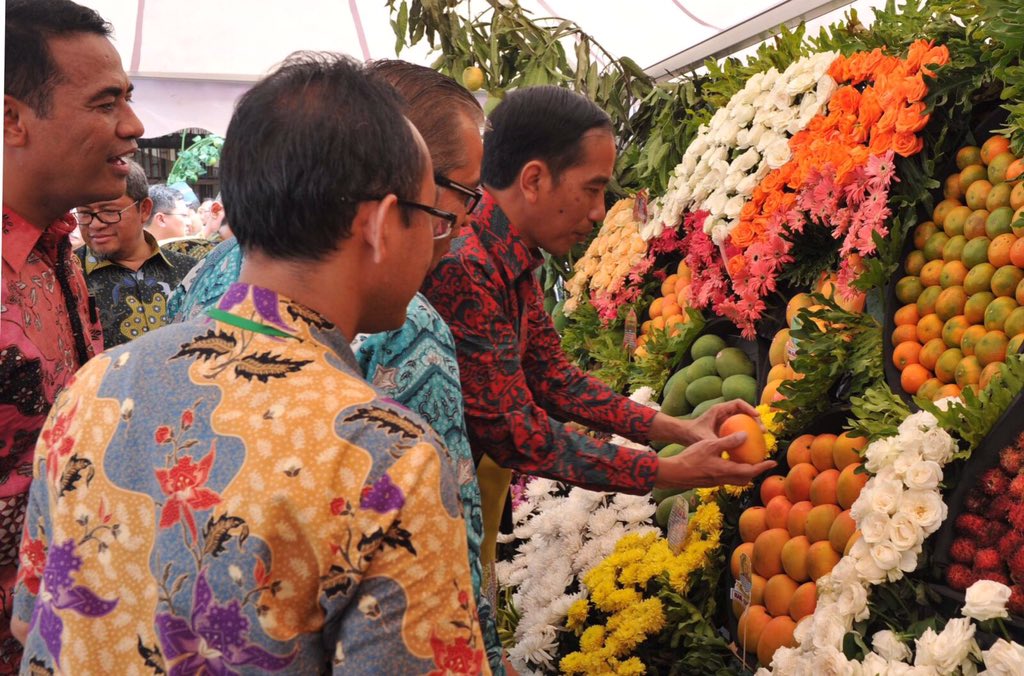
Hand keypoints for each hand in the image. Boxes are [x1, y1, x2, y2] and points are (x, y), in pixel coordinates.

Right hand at [653, 432, 775, 489]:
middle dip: (755, 472)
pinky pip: (727, 479)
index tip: (773, 462)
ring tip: (747, 462)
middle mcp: (724, 479)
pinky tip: (727, 464)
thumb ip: (728, 441)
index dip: (763, 467)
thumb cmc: (691, 458)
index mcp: (726, 470)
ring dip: (744, 473)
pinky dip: (733, 473)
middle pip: (745, 478)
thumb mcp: (710, 444)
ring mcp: (716, 482)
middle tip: (761, 462)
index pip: (751, 470)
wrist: (675, 473)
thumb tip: (745, 435)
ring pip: (736, 480)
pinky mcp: (710, 482)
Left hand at [685, 399, 762, 442]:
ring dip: (752, 427)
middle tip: (763, 430)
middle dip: (755, 419)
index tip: (757, 416)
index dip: (749, 408)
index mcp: (719, 410)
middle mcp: (723, 413)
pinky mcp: (725, 429)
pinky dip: (746, 434)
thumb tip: (733, 446)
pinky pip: (738, 429)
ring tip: (761, 437)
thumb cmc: (692, 434)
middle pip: (744, 412)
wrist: (683, 436)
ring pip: (743, 421)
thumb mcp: (705, 438)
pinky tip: (752, 445)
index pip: (738, 403)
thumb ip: (718, 441)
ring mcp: (725, 421)